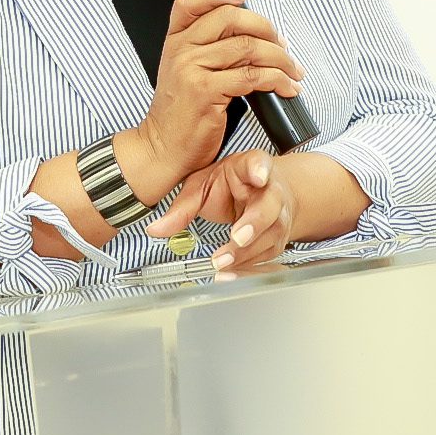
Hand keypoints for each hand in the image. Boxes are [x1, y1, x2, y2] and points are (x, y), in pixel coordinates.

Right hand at [124, 0, 304, 192]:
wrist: (163, 148)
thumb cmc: (180, 113)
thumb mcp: (184, 73)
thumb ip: (206, 50)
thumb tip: (251, 35)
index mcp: (175, 41)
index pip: (189, 2)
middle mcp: (181, 50)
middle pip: (230, 19)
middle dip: (266, 28)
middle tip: (283, 45)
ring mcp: (192, 69)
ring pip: (248, 47)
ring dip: (281, 59)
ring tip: (293, 71)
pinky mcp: (206, 91)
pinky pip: (252, 77)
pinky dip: (278, 80)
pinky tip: (286, 88)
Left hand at [147, 150, 294, 276]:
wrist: (261, 194)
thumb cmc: (231, 184)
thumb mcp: (202, 185)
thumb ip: (182, 207)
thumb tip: (155, 230)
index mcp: (249, 166)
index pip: (258, 162)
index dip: (259, 169)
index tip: (259, 176)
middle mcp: (270, 189)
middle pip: (271, 204)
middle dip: (255, 222)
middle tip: (237, 237)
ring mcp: (279, 214)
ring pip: (271, 233)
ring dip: (247, 251)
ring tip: (222, 261)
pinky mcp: (278, 237)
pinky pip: (268, 253)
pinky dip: (249, 264)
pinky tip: (231, 272)